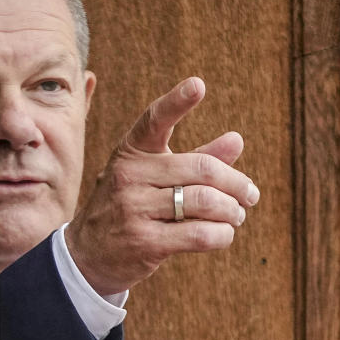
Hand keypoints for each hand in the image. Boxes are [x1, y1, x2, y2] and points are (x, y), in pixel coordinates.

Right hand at [65, 77, 258, 295]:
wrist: (90, 254)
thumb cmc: (131, 207)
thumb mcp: (155, 177)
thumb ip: (196, 158)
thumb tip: (237, 140)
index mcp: (132, 152)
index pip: (154, 120)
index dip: (176, 102)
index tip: (198, 85)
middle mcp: (129, 175)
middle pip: (202, 169)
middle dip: (236, 183)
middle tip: (250, 195)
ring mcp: (134, 208)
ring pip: (204, 201)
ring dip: (231, 211)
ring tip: (236, 215)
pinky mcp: (144, 242)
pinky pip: (199, 234)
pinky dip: (222, 234)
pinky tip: (224, 234)